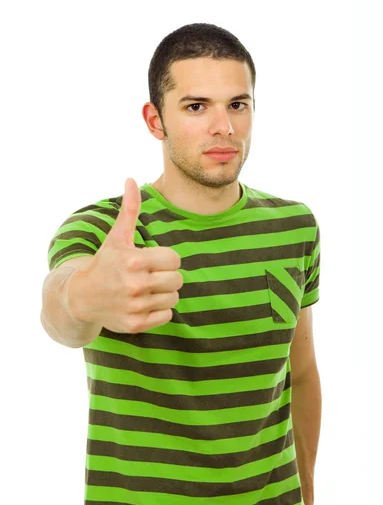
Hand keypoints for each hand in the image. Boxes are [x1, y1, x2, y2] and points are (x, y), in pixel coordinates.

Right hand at [68, 178, 182, 333]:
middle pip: (177, 280)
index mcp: (134, 261)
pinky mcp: (136, 324)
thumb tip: (132, 179)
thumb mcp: (117, 236)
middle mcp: (134, 285)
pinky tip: (143, 303)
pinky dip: (159, 310)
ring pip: (173, 298)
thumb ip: (129, 209)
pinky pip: (167, 315)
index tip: (152, 260)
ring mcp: (135, 306)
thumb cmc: (105, 263)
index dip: (165, 259)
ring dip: (163, 293)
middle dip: (166, 276)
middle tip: (150, 275)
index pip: (175, 260)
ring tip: (146, 289)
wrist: (82, 297)